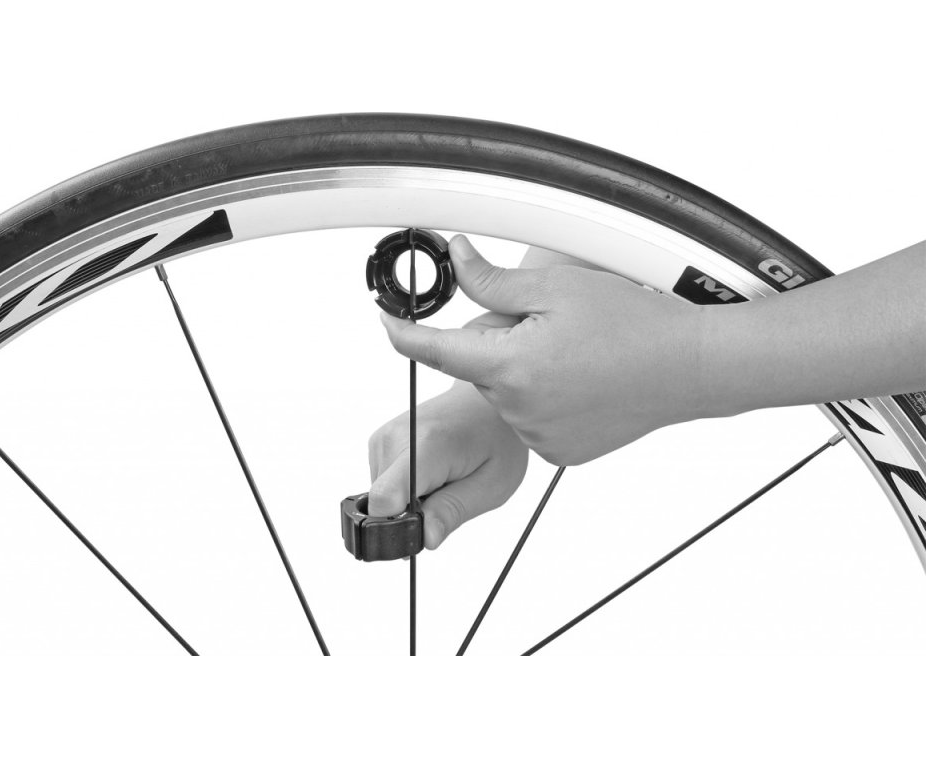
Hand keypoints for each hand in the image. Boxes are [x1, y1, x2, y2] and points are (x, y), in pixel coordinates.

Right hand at [367, 378, 528, 548]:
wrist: (486, 401)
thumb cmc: (498, 439)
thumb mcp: (492, 484)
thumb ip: (454, 511)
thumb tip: (426, 538)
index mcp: (427, 446)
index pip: (384, 498)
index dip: (399, 527)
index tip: (425, 526)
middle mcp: (397, 437)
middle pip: (383, 504)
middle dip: (412, 513)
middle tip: (448, 493)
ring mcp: (385, 435)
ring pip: (381, 496)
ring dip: (410, 499)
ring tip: (443, 477)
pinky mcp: (380, 439)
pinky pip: (384, 482)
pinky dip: (405, 486)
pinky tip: (431, 470)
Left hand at [381, 235, 705, 465]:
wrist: (690, 369)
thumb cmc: (634, 324)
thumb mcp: (557, 288)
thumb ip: (493, 279)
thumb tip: (456, 259)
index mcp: (512, 366)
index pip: (437, 350)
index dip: (405, 333)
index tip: (387, 322)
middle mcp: (519, 409)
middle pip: (481, 365)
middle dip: (501, 340)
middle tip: (551, 324)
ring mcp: (540, 436)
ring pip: (506, 391)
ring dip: (525, 369)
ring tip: (576, 354)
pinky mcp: (560, 452)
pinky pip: (530, 416)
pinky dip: (545, 397)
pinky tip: (582, 382)